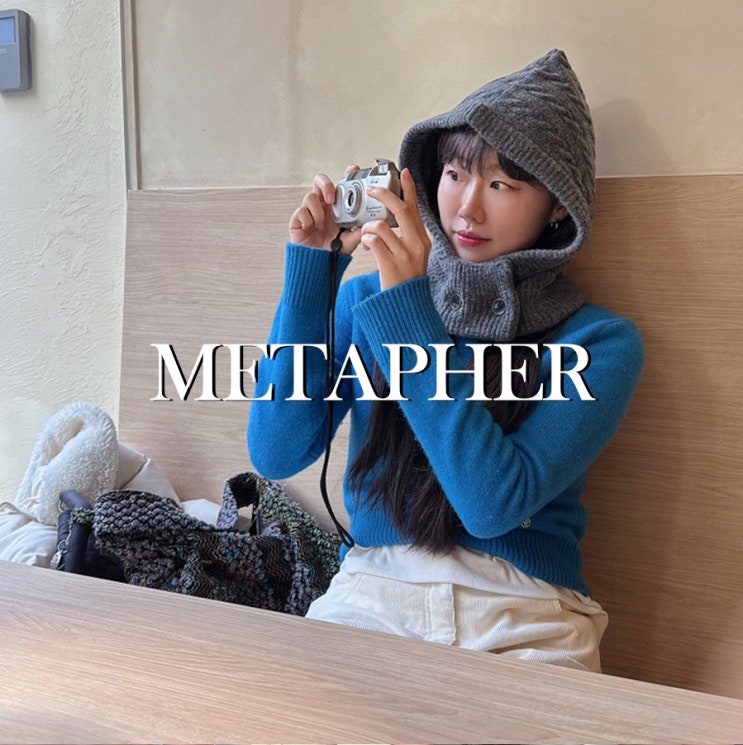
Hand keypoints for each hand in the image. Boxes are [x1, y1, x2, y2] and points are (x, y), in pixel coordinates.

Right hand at [289, 167, 361, 254]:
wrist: (317, 265)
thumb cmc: (332, 252)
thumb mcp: (350, 241)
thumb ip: (358, 232)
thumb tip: (369, 225)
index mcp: (336, 207)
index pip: (341, 186)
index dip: (346, 175)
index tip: (353, 169)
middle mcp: (323, 206)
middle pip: (320, 181)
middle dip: (326, 185)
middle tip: (331, 198)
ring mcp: (309, 211)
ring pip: (310, 196)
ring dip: (318, 210)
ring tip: (322, 225)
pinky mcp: (297, 219)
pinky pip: (301, 211)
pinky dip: (308, 220)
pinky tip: (311, 228)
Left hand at [359, 168, 431, 289]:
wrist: (406, 306)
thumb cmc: (406, 281)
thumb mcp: (414, 256)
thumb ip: (407, 237)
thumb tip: (392, 218)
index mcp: (422, 240)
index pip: (415, 208)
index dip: (409, 189)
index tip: (403, 172)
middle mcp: (417, 244)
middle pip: (400, 210)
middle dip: (384, 195)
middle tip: (372, 190)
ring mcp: (405, 255)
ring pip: (381, 225)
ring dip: (368, 227)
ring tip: (367, 236)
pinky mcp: (391, 264)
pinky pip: (373, 240)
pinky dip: (365, 239)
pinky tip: (366, 246)